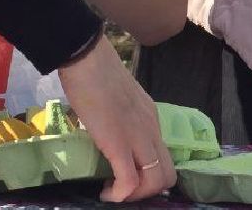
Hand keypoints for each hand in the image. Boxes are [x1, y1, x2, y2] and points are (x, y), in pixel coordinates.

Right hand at [58, 36, 173, 200]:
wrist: (85, 57)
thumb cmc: (93, 68)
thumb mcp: (117, 95)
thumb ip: (119, 112)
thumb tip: (105, 124)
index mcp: (150, 117)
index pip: (163, 155)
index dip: (149, 173)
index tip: (127, 174)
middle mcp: (151, 130)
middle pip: (166, 175)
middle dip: (146, 190)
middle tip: (122, 186)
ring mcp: (138, 137)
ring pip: (155, 182)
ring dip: (135, 195)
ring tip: (113, 191)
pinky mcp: (119, 145)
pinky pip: (129, 181)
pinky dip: (119, 195)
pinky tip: (105, 193)